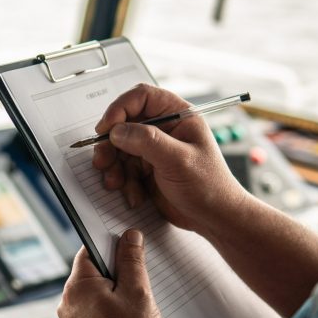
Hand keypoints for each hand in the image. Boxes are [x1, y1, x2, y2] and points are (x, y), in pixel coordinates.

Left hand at [57, 229, 163, 317]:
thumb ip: (132, 260)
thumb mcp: (137, 292)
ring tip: (135, 306)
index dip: (111, 243)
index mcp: (78, 285)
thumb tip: (130, 237)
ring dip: (115, 292)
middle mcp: (68, 301)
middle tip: (139, 281)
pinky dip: (110, 309)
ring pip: (96, 292)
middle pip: (93, 271)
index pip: (90, 248)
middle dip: (116, 272)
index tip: (128, 245)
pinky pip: (94, 310)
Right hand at [93, 84, 246, 233]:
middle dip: (111, 144)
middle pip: (124, 124)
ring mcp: (154, 150)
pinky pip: (124, 169)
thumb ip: (147, 141)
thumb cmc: (209, 186)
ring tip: (117, 183)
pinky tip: (135, 194)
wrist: (213, 219)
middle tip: (103, 160)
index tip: (106, 128)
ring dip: (114, 167)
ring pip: (119, 148)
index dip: (120, 109)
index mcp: (178, 116)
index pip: (142, 97)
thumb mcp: (178, 160)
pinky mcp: (147, 169)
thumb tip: (117, 131)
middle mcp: (164, 129)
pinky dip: (123, 182)